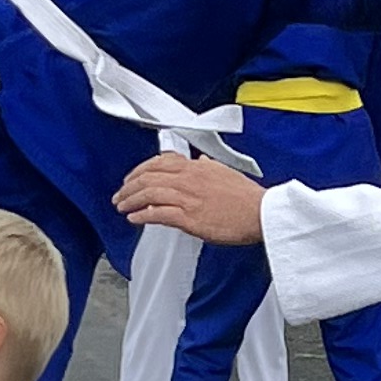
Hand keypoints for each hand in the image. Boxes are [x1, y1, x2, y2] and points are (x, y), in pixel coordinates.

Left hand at [116, 151, 268, 243]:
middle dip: (129, 187)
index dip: (139, 170)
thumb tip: (199, 162)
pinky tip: (134, 218)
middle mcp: (188, 179)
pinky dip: (142, 215)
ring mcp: (187, 198)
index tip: (131, 179)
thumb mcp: (225, 173)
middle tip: (120, 195)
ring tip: (122, 207)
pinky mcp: (189, 218)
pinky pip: (158, 214)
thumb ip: (208, 167)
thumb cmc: (246, 198)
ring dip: (130, 201)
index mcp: (196, 167)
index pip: (159, 162)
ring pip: (148, 194)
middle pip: (148, 177)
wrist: (260, 213)